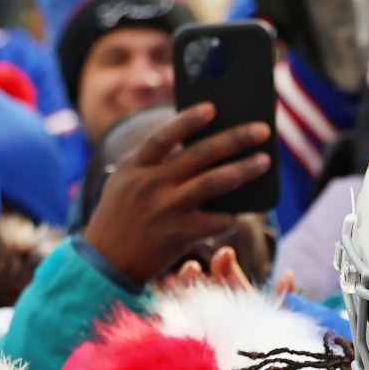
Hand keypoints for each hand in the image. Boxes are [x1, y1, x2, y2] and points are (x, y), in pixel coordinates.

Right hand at [82, 103, 273, 287]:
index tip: (213, 108)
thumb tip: (193, 144)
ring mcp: (168, 209)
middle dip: (235, 139)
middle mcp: (153, 184)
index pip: (164, 136)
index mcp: (136, 167)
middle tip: (262, 130)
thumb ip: (150, 161)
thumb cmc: (118, 216)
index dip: (189, 120)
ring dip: (244, 169)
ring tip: (264, 161)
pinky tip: (241, 211)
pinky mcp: (181, 235)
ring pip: (214, 182)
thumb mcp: (124, 181)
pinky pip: (217, 220)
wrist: (104, 261)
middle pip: (200, 154)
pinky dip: (232, 215)